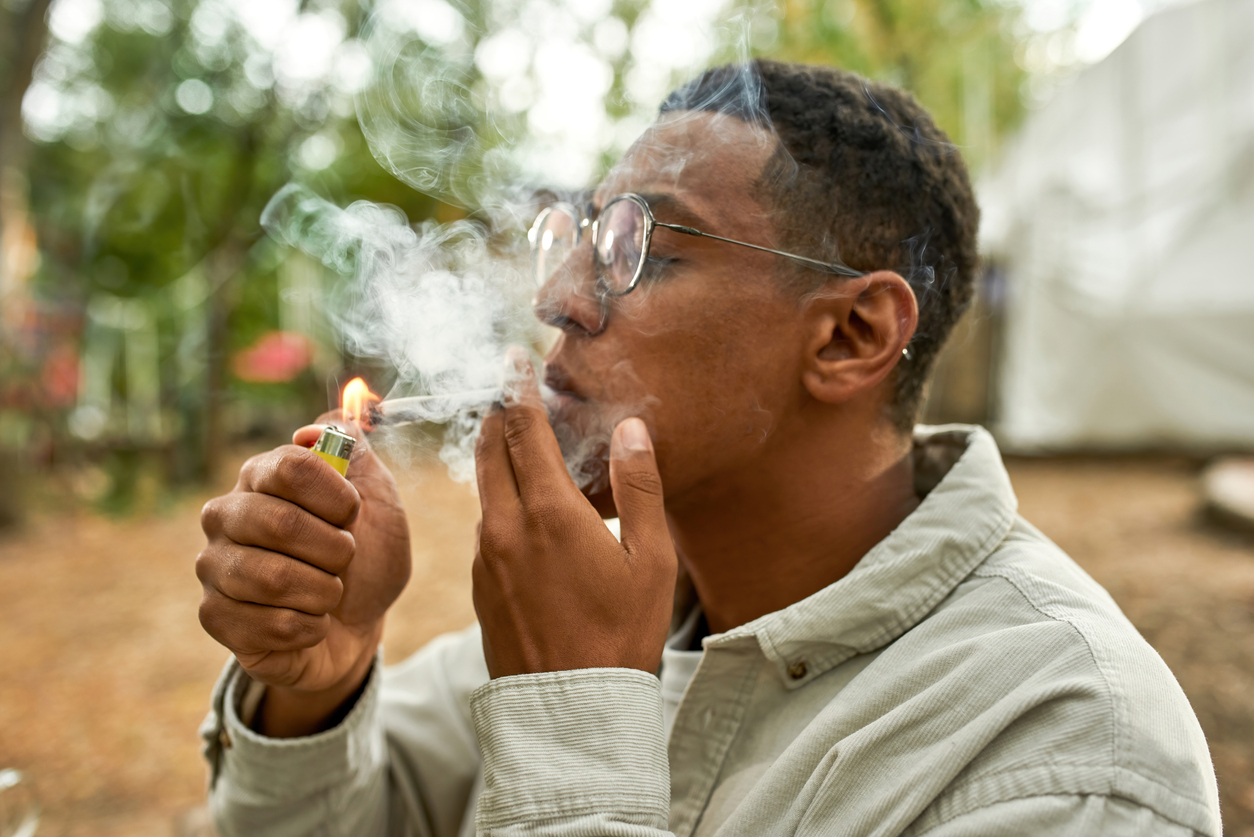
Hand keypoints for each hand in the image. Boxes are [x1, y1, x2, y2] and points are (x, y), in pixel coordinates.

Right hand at [196, 417, 410, 732]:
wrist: (360, 625)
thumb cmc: (366, 557)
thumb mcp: (378, 499)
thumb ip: (354, 451)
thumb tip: (312, 430)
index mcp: (262, 476)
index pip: (291, 466)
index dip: (337, 496)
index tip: (352, 514)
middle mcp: (227, 514)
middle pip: (280, 523)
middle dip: (335, 550)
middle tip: (344, 560)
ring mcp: (214, 565)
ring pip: (272, 579)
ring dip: (323, 592)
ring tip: (328, 593)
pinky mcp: (214, 615)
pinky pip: (268, 624)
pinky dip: (308, 627)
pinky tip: (309, 623)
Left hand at [472, 349, 677, 677]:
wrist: (571, 710)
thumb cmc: (622, 634)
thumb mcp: (650, 560)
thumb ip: (638, 487)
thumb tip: (631, 430)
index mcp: (548, 512)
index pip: (523, 429)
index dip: (517, 389)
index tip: (513, 360)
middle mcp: (506, 526)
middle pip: (489, 449)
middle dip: (499, 417)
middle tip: (512, 396)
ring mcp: (487, 557)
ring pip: (484, 488)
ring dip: (498, 460)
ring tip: (526, 450)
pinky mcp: (482, 585)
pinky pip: (486, 526)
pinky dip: (499, 502)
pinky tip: (526, 513)